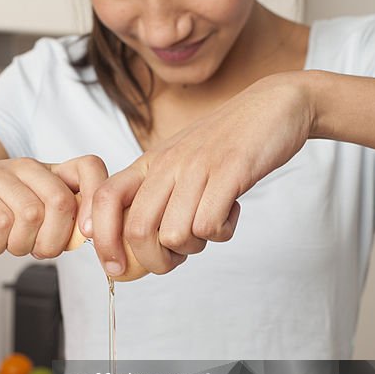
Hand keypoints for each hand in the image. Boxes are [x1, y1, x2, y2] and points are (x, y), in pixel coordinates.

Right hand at [0, 155, 107, 256]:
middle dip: (52, 242)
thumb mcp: (25, 217)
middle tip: (32, 249)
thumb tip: (83, 240)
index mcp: (46, 173)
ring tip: (2, 243)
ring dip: (18, 245)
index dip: (95, 201)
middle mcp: (27, 168)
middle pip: (62, 203)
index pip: (90, 167)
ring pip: (31, 216)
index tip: (85, 235)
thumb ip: (56, 225)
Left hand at [91, 73, 313, 276]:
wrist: (273, 106)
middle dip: (155, 261)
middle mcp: (168, 163)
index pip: (106, 198)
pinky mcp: (230, 171)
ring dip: (194, 246)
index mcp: (150, 162)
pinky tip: (231, 213)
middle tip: (176, 258)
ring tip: (210, 226)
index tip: (116, 267)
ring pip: (175, 235)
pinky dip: (221, 232)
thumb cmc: (226, 142)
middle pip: (138, 229)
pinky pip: (210, 225)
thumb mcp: (180, 162)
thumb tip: (137, 242)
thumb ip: (158, 195)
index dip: (102, 238)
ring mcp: (198, 166)